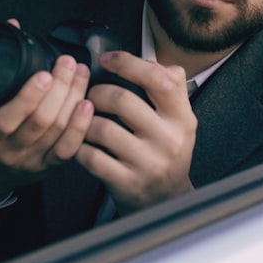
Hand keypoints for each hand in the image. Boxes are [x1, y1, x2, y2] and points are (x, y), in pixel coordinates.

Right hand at [0, 21, 93, 202]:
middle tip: (69, 63)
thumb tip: (13, 25)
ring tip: (80, 74)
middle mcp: (8, 151)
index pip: (6, 119)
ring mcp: (30, 161)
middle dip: (60, 89)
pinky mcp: (48, 167)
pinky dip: (81, 126)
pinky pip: (69, 150)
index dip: (27, 97)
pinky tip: (88, 104)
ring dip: (73, 99)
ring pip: (57, 131)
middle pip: (40, 121)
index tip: (44, 73)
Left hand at [77, 51, 196, 214]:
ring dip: (85, 121)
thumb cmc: (166, 155)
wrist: (167, 202)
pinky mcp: (127, 183)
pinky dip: (80, 147)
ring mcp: (148, 164)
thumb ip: (171, 89)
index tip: (107, 60)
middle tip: (90, 96)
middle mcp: (169, 140)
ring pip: (102, 128)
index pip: (159, 79)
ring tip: (85, 121)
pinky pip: (92, 157)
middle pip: (123, 100)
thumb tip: (156, 62)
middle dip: (98, 93)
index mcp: (182, 119)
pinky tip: (82, 144)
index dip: (129, 63)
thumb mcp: (179, 122)